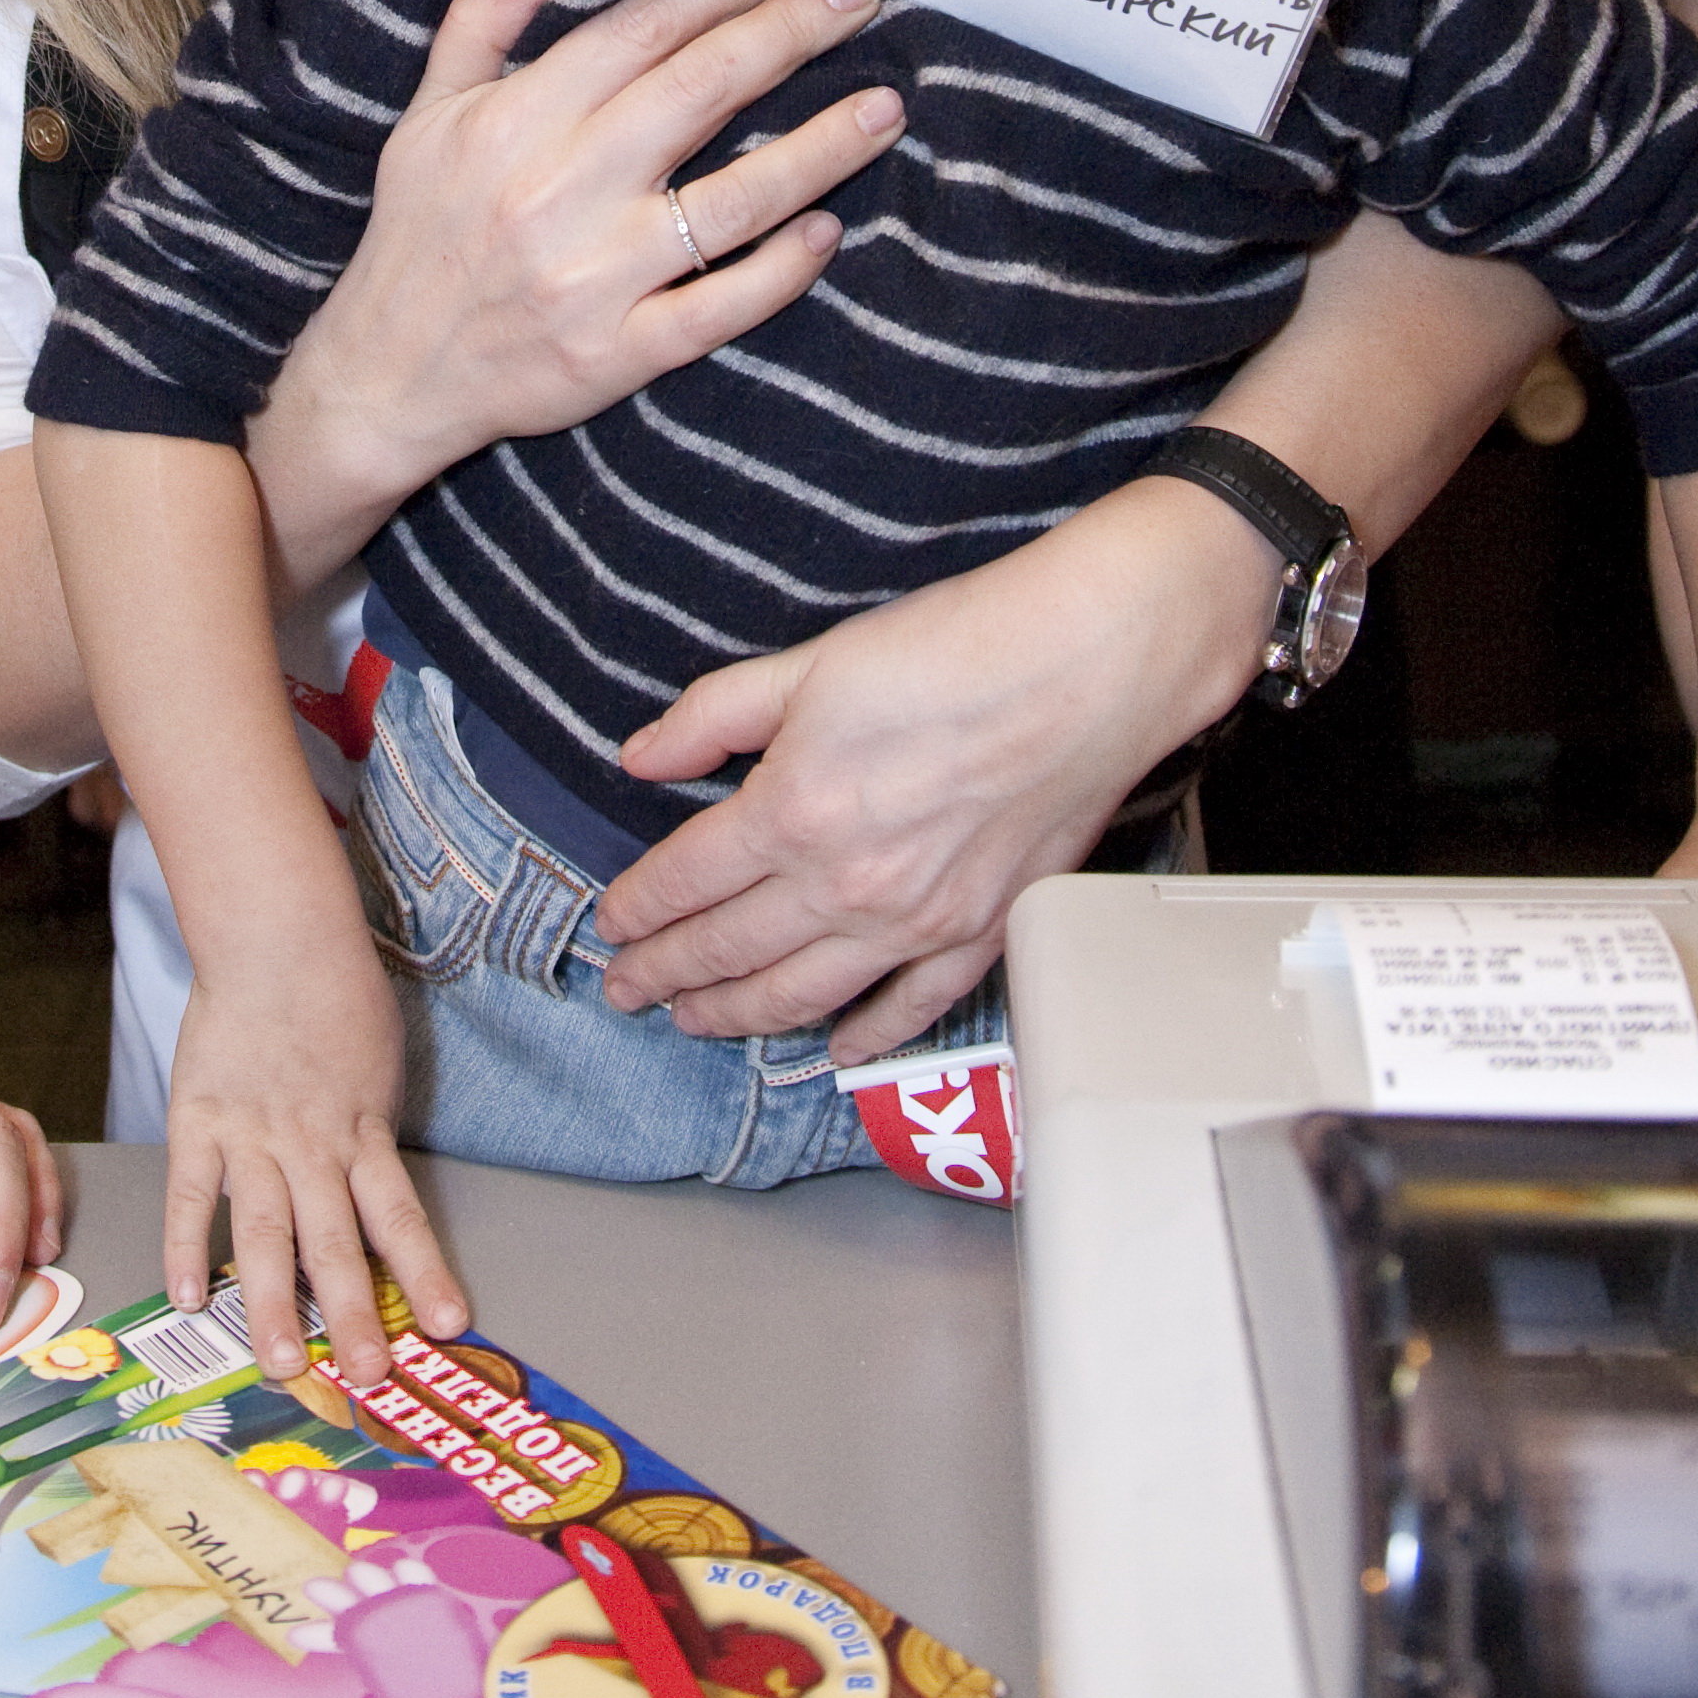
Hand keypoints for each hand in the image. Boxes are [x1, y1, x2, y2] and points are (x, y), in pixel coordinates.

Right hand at [163, 916, 463, 1395]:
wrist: (276, 934)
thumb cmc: (337, 992)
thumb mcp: (378, 1063)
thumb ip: (372, 1131)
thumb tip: (381, 1193)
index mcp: (364, 1131)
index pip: (400, 1217)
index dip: (424, 1274)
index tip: (448, 1325)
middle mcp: (312, 1145)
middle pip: (335, 1242)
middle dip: (351, 1316)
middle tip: (367, 1377)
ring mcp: (251, 1137)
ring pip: (266, 1234)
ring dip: (274, 1303)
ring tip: (284, 1362)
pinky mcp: (198, 1122)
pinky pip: (192, 1196)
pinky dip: (187, 1248)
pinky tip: (189, 1299)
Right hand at [259, 0, 902, 570]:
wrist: (386, 376)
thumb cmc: (416, 235)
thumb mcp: (426, 117)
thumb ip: (482, 26)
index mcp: (515, 121)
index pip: (641, 30)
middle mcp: (560, 190)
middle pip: (702, 90)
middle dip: (791, 32)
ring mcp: (594, 276)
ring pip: (732, 199)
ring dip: (821, 147)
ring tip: (886, 106)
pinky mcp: (617, 353)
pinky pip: (719, 307)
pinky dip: (779, 270)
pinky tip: (829, 229)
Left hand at [594, 479, 1278, 1064]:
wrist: (1087, 668)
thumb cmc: (958, 648)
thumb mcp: (811, 663)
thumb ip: (714, 716)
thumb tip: (640, 755)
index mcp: (791, 811)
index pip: (685, 882)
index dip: (636, 910)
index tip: (610, 925)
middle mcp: (845, 885)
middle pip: (729, 951)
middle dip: (665, 976)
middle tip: (626, 991)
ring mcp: (915, 922)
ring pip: (802, 996)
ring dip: (736, 1015)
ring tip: (693, 1021)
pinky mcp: (981, 934)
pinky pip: (908, 1008)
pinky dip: (863, 1037)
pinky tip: (832, 1049)